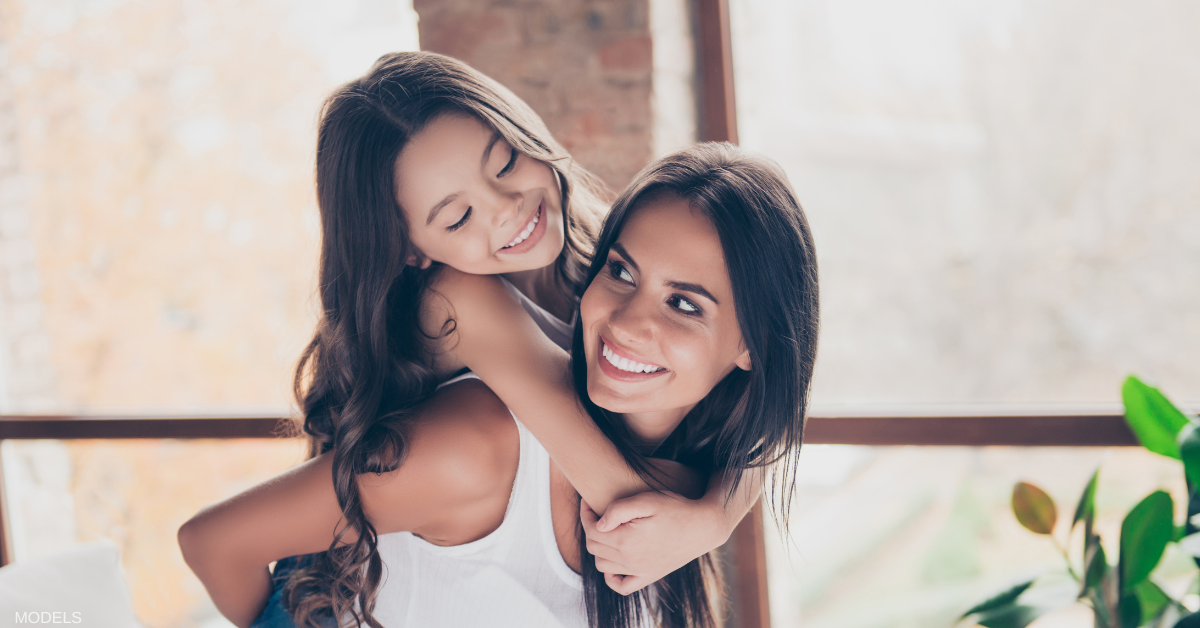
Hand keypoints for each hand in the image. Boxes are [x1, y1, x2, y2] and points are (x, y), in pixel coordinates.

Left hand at [580, 491, 727, 595]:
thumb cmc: (676, 508)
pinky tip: (614, 562)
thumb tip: (599, 524)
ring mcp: (639, 571)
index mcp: (626, 540)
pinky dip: (611, 577)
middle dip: (590, 528)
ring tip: (606, 531)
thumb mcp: (647, 499)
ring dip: (598, 548)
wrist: (703, 526)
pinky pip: (621, 586)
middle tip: (596, 513)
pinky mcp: (649, 576)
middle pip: (593, 547)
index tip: (588, 502)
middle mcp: (630, 560)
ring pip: (602, 565)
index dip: (585, 514)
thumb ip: (618, 509)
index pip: (591, 531)